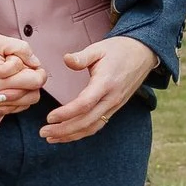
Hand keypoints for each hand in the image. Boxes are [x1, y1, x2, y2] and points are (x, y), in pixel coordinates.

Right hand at [0, 16, 46, 118]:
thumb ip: (22, 50)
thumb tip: (36, 63)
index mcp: (4, 81)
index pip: (37, 82)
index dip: (38, 71)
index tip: (31, 65)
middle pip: (33, 97)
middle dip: (32, 83)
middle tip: (21, 72)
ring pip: (22, 106)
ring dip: (21, 92)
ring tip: (9, 79)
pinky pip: (7, 111)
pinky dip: (9, 100)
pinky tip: (0, 88)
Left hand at [41, 35, 158, 143]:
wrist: (142, 54)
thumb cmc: (118, 50)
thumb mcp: (99, 48)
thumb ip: (82, 56)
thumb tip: (66, 59)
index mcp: (106, 83)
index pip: (84, 104)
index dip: (66, 113)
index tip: (49, 118)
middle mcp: (111, 98)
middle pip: (87, 121)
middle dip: (64, 130)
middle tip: (43, 132)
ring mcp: (114, 105)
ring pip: (92, 127)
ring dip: (71, 135)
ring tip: (51, 138)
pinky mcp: (114, 108)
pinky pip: (98, 125)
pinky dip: (82, 133)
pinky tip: (68, 135)